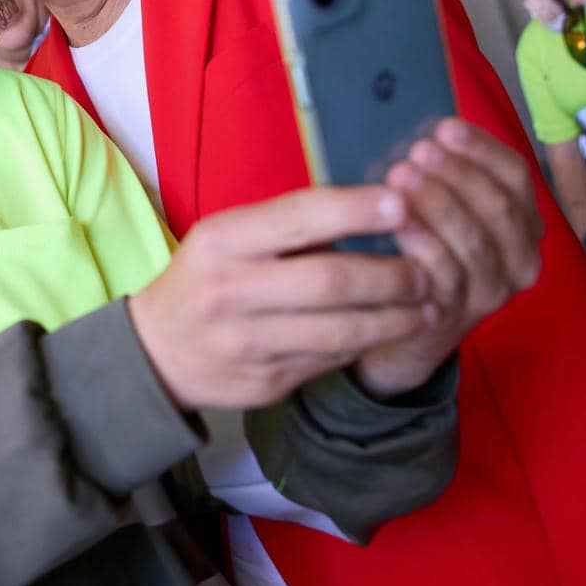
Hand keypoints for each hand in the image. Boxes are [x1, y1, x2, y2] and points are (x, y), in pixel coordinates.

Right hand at [129, 185, 429, 410]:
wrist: (158, 351)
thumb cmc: (209, 277)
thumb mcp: (228, 238)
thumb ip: (289, 227)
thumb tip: (376, 210)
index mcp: (223, 241)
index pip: (299, 217)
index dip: (356, 210)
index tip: (402, 204)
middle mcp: (231, 291)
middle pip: (330, 281)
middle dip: (390, 277)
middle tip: (426, 272)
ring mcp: (247, 343)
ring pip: (339, 331)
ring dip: (394, 319)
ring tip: (427, 307)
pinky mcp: (264, 382)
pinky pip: (330, 360)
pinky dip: (365, 343)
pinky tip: (387, 331)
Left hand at [355, 119, 542, 396]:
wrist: (401, 328)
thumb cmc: (422, 252)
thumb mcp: (443, 211)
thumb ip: (444, 174)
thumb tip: (418, 123)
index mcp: (523, 224)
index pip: (516, 177)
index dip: (482, 149)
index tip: (445, 126)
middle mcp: (519, 259)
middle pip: (500, 207)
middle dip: (458, 174)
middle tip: (418, 150)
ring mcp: (491, 291)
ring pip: (476, 241)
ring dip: (439, 204)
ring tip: (401, 176)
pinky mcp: (458, 315)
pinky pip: (447, 274)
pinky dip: (423, 243)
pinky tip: (398, 222)